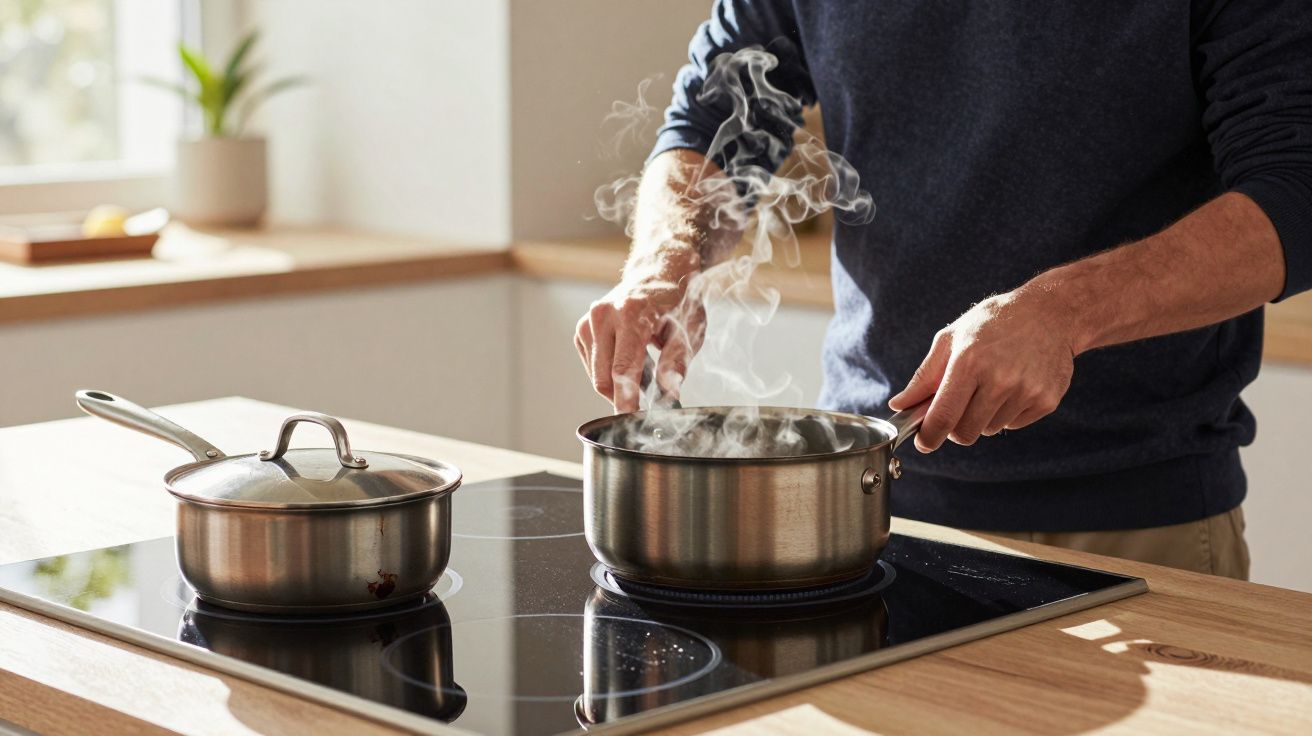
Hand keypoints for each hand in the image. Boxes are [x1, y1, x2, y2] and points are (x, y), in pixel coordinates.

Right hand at [574, 249, 704, 412]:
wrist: (659, 272)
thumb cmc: (676, 303)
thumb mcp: (687, 332)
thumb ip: (675, 364)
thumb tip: (669, 395)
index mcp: (631, 314)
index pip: (622, 371)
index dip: (626, 402)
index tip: (630, 424)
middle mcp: (603, 315)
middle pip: (604, 379)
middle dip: (626, 395)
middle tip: (652, 392)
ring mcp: (588, 321)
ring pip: (596, 376)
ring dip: (618, 382)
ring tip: (644, 364)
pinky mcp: (582, 329)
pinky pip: (592, 366)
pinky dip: (609, 371)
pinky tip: (628, 357)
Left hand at [888, 286, 1077, 452]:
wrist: (1050, 313)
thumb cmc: (993, 322)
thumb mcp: (952, 339)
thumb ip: (924, 377)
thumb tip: (899, 405)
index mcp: (969, 362)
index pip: (943, 417)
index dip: (929, 436)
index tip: (923, 442)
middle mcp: (1000, 379)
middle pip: (965, 432)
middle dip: (954, 427)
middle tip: (957, 406)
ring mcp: (1026, 391)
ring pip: (989, 429)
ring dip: (982, 416)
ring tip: (991, 383)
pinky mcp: (1046, 400)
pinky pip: (1013, 424)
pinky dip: (1007, 412)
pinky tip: (1013, 384)